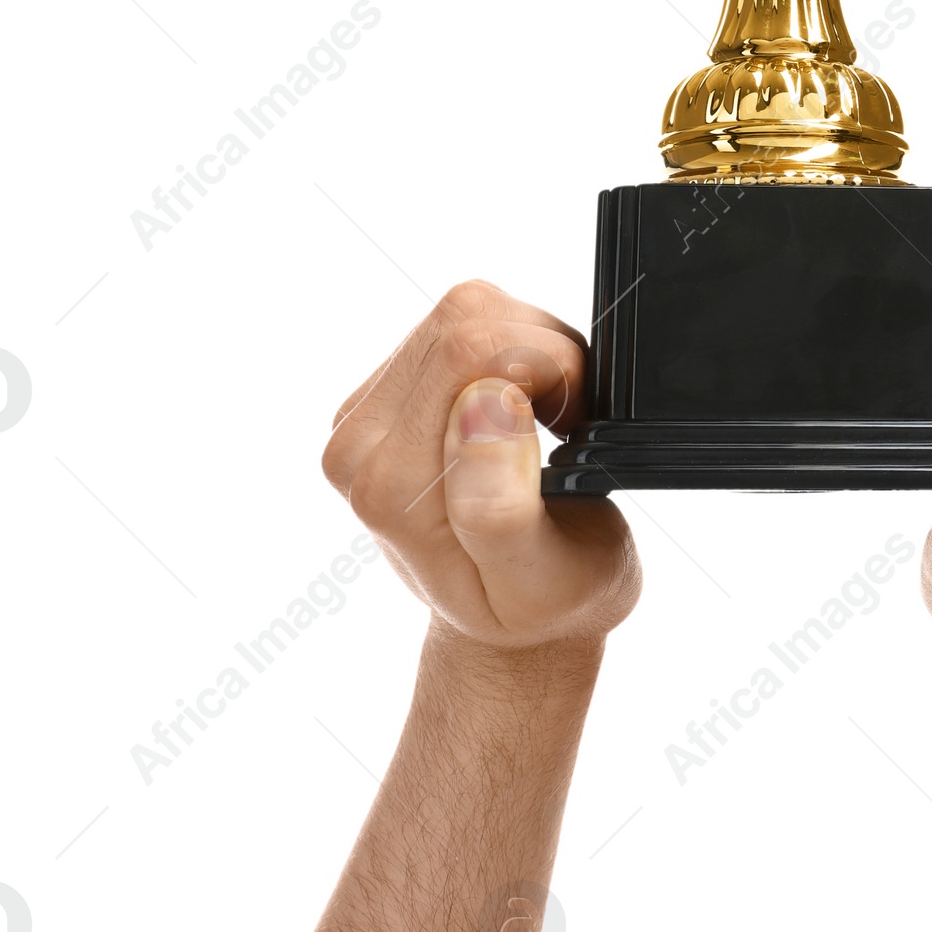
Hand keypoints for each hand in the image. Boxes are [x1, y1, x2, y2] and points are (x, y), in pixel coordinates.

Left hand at [322, 280, 639, 648]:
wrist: (517, 622)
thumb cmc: (542, 604)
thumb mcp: (539, 579)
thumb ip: (500, 505)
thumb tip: (485, 405)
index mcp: (388, 489)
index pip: (470, 351)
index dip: (550, 367)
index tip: (573, 428)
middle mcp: (358, 446)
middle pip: (463, 317)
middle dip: (543, 350)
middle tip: (567, 420)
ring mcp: (366, 414)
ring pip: (464, 308)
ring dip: (531, 344)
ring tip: (550, 415)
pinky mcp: (389, 391)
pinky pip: (460, 320)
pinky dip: (515, 345)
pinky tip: (525, 405)